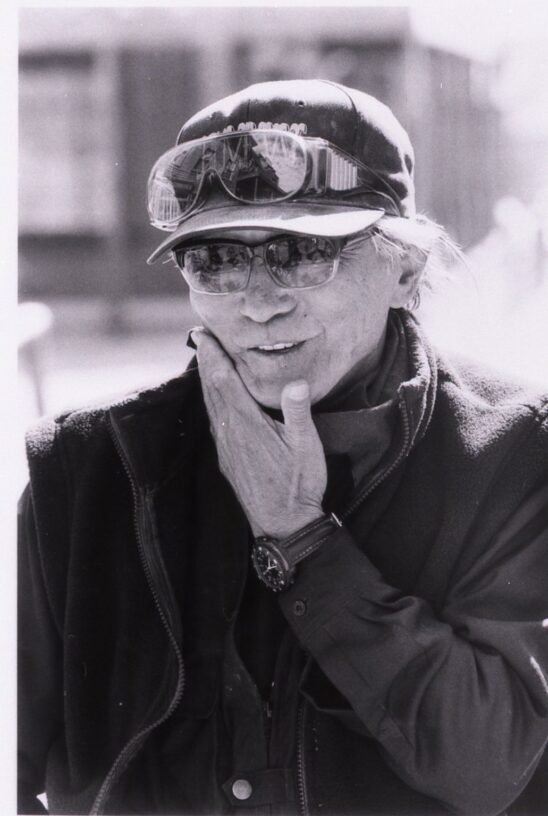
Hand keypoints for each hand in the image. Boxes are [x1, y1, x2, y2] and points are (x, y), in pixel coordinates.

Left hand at [194, 332, 326, 538]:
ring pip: (210, 405)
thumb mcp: (306, 447)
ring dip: (206, 380)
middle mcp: (229, 433)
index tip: (205, 334)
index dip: (213, 356)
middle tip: (200, 337)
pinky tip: (215, 399)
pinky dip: (211, 401)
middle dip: (206, 361)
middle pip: (211, 389)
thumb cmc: (299, 485)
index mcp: (246, 424)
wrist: (283, 525)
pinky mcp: (227, 459)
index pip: (223, 381)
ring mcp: (225, 447)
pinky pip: (214, 421)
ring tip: (206, 360)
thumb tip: (295, 382)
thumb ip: (298, 412)